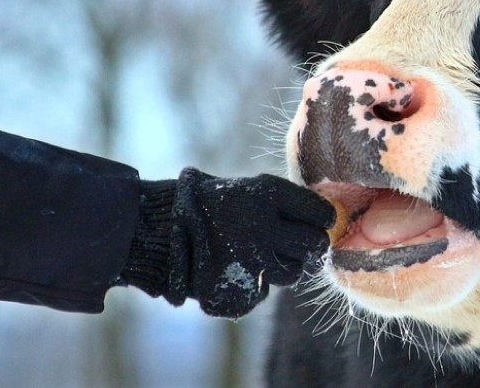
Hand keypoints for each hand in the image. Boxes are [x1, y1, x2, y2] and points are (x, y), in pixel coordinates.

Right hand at [123, 168, 333, 317]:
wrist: (155, 229)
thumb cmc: (205, 204)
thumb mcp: (243, 189)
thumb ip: (281, 204)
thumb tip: (324, 219)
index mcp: (266, 194)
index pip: (319, 211)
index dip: (323, 218)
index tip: (321, 221)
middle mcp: (263, 225)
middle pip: (314, 245)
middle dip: (311, 246)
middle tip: (304, 245)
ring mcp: (249, 258)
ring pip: (292, 272)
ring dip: (283, 267)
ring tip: (261, 255)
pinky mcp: (237, 285)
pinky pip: (263, 291)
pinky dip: (255, 284)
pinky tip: (237, 270)